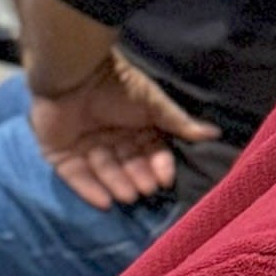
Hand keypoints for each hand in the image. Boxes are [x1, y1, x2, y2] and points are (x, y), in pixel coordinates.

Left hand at [28, 58, 217, 211]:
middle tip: (145, 190)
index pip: (150, 151)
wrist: (74, 73)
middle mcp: (111, 137)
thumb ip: (180, 123)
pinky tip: (104, 202)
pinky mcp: (59, 154)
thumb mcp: (153, 104)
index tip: (165, 179)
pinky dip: (89, 189)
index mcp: (134, 125)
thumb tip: (216, 133)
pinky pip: (75, 177)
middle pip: (128, 164)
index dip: (158, 165)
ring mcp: (84, 146)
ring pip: (104, 172)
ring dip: (116, 184)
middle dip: (137, 177)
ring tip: (127, 195)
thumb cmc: (118, 85)